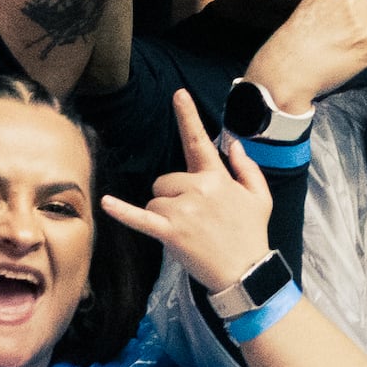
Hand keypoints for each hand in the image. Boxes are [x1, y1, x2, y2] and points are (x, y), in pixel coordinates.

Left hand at [100, 92, 304, 294]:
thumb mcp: (260, 197)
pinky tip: (106, 202)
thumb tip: (235, 146)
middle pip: (166, 180)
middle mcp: (198, 188)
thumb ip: (247, 168)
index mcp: (218, 177)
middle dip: (172, 195)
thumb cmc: (252, 234)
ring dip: (164, 213)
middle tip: (192, 217)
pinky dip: (122, 211)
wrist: (245, 271)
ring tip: (187, 231)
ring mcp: (183, 210)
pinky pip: (140, 217)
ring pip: (156, 200)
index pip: (200, 141)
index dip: (188, 116)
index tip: (178, 94)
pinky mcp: (169, 232)